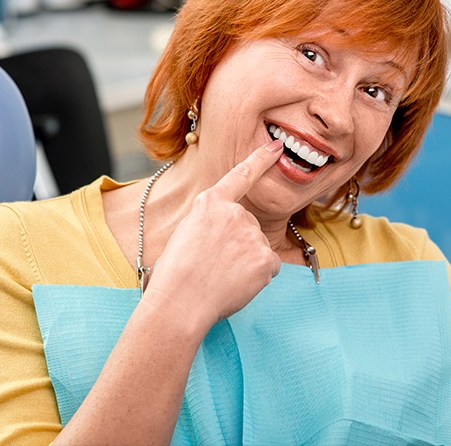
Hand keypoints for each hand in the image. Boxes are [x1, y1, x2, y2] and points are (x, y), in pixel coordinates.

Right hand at [144, 141, 283, 329]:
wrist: (179, 303)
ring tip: (220, 276)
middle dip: (237, 243)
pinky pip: (269, 266)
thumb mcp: (185, 232)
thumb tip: (226, 235)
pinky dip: (258, 277)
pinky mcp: (264, 257)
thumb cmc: (174, 274)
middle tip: (214, 264)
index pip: (241, 175)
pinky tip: (237, 284)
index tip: (276, 147)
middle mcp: (235, 213)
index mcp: (210, 203)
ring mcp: (251, 234)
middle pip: (248, 225)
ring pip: (257, 247)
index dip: (261, 159)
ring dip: (246, 261)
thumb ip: (211, 223)